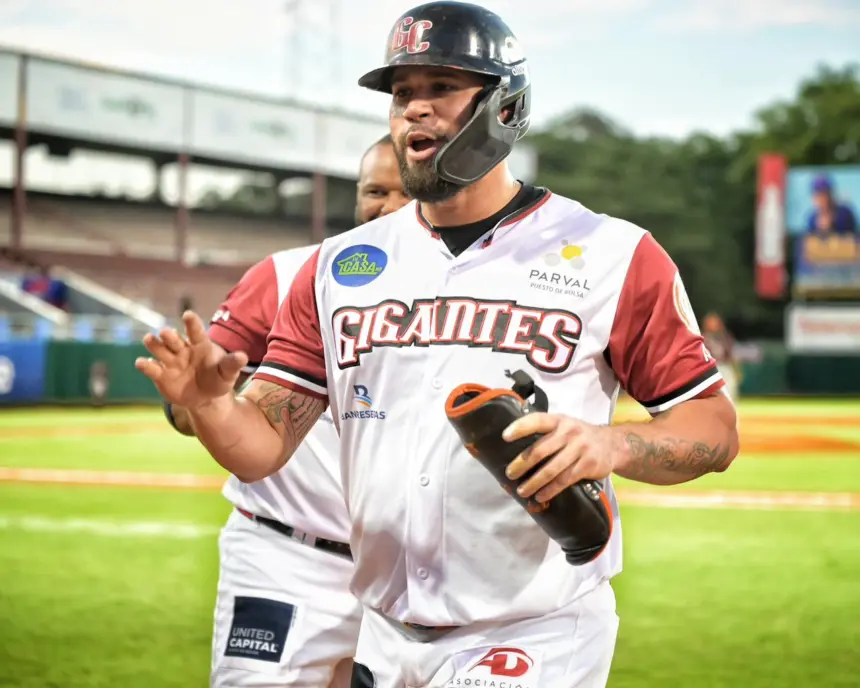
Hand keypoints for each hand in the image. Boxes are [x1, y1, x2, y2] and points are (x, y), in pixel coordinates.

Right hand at [135, 311, 248, 408]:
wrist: (206, 398)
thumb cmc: (218, 379)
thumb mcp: (227, 373)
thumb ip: (232, 364)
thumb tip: (243, 357)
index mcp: (200, 345)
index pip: (195, 331)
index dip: (192, 323)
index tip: (188, 315)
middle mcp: (182, 349)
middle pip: (174, 339)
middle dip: (169, 335)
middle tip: (166, 333)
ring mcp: (170, 361)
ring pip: (159, 349)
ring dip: (153, 344)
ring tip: (149, 339)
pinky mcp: (160, 374)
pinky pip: (151, 368)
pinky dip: (145, 365)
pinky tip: (142, 363)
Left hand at [502, 413, 622, 503]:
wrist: (613, 444)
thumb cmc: (579, 436)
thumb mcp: (564, 425)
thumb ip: (545, 432)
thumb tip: (515, 447)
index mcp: (559, 420)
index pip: (537, 420)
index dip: (520, 427)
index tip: (505, 437)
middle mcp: (569, 432)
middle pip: (540, 450)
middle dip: (521, 464)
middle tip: (509, 474)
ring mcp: (580, 448)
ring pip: (551, 469)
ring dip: (534, 482)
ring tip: (522, 491)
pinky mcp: (588, 465)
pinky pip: (565, 480)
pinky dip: (550, 490)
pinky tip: (541, 496)